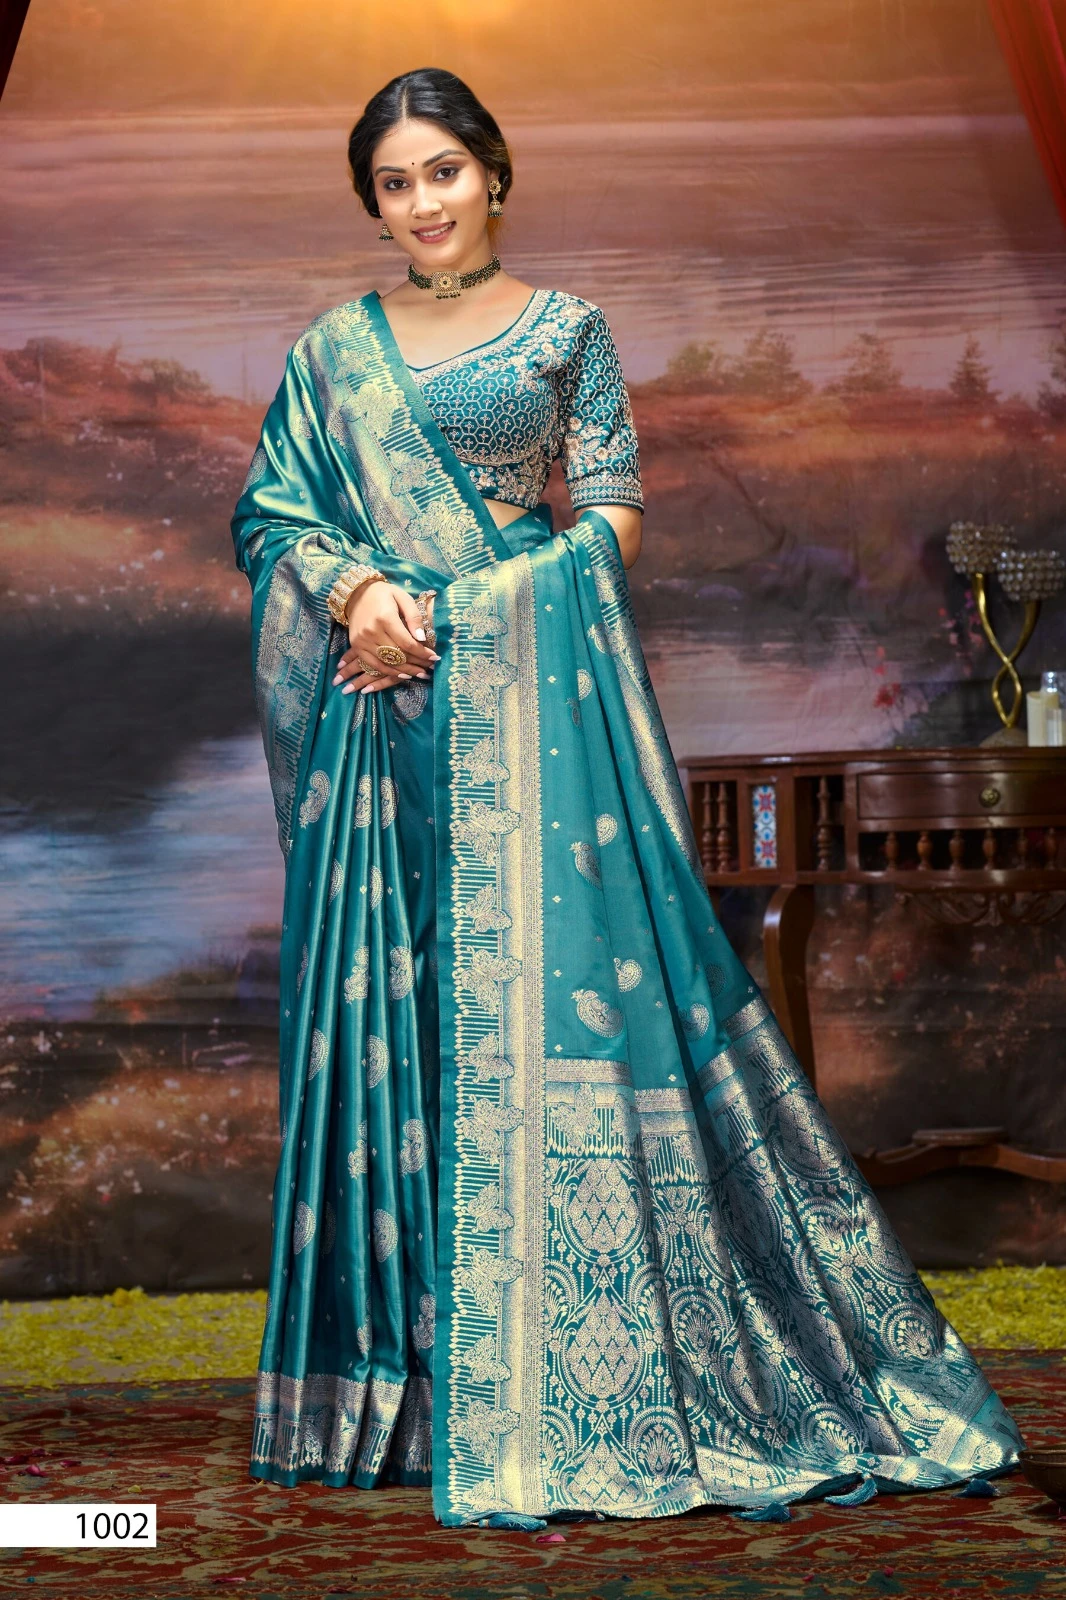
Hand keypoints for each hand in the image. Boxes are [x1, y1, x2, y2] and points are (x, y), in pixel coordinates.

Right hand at [332, 579, 439, 695]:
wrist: (357, 594)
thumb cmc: (384, 594)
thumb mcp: (403, 597)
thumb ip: (414, 617)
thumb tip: (422, 639)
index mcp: (385, 618)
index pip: (407, 643)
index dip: (422, 653)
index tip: (434, 658)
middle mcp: (372, 631)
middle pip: (399, 655)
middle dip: (417, 664)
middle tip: (430, 668)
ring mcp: (362, 640)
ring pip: (388, 663)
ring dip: (406, 671)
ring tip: (420, 674)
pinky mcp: (356, 646)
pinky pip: (374, 665)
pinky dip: (390, 672)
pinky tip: (403, 674)